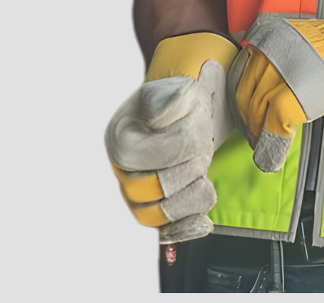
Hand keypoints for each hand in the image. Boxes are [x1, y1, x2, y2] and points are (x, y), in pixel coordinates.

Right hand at [105, 32, 236, 243]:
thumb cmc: (181, 102)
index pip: (152, 154)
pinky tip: (203, 223)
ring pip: (160, 213)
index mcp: (121, 137)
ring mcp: (135, 194)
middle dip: (189, 166)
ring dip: (192, 192)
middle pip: (156, 186)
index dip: (180, 144)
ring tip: (202, 170)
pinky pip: (164, 232)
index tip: (194, 125)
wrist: (187, 117)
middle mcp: (123, 170)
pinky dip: (184, 228)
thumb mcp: (178, 90)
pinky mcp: (154, 210)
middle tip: (202, 145)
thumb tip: (159, 117)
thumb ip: (169, 101)